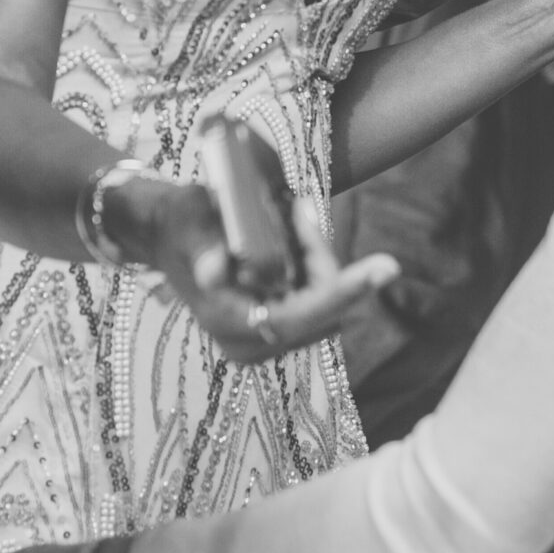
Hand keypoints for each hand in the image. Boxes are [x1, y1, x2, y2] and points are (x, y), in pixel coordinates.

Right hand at [113, 180, 395, 364]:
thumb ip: (203, 249)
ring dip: (316, 258)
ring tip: (285, 219)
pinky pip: (318, 300)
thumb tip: (214, 273)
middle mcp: (247, 343)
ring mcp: (263, 342)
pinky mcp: (276, 332)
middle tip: (296, 209)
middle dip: (320, 257)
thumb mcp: (189, 223)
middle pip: (321, 309)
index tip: (385, 269)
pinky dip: (313, 266)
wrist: (168, 236)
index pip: (296, 318)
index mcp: (225, 320)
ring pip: (325, 304)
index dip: (341, 294)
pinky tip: (289, 238)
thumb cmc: (182, 222)